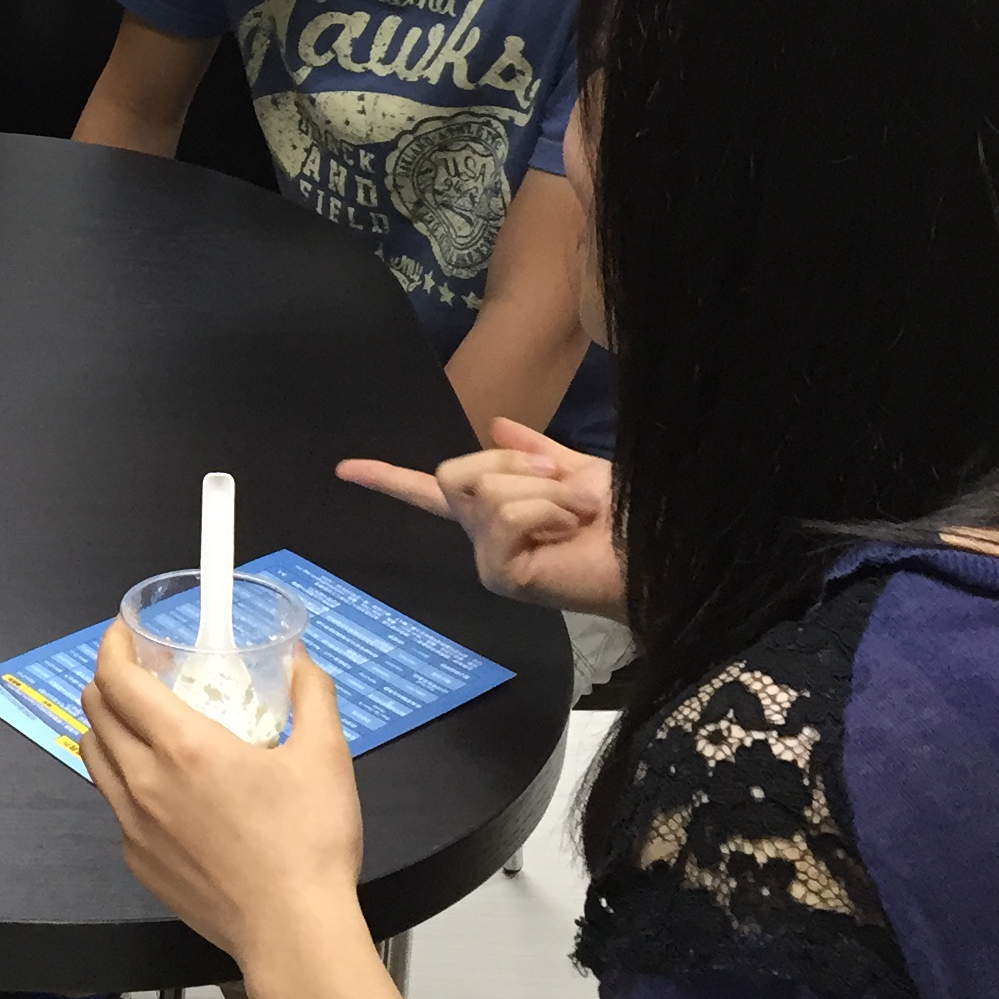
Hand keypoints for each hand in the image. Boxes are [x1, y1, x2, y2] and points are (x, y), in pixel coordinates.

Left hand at [81, 631, 366, 962]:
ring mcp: (133, 825)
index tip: (125, 633)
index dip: (112, 646)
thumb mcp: (326, 756)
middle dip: (109, 681)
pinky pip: (114, 806)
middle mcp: (144, 781)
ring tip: (143, 724)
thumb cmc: (309, 844)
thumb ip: (312, 695)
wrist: (293, 933)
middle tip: (142, 674)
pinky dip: (125, 781)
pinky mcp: (138, 861)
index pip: (117, 678)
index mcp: (183, 746)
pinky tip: (165, 788)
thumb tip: (301, 659)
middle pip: (95, 712)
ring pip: (93, 758)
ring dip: (108, 728)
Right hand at [338, 419, 624, 619]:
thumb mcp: (576, 469)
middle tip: (563, 485)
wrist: (655, 549)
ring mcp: (489, 559)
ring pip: (485, 491)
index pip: (428, 491)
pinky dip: (544, 510)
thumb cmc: (625, 520)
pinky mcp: (502, 574)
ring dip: (542, 489)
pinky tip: (569, 529)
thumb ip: (535, 450)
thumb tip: (496, 423)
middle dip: (511, 464)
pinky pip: (503, 516)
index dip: (385, 477)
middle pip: (454, 471)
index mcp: (493, 513)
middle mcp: (482, 538)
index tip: (344, 468)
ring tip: (577, 513)